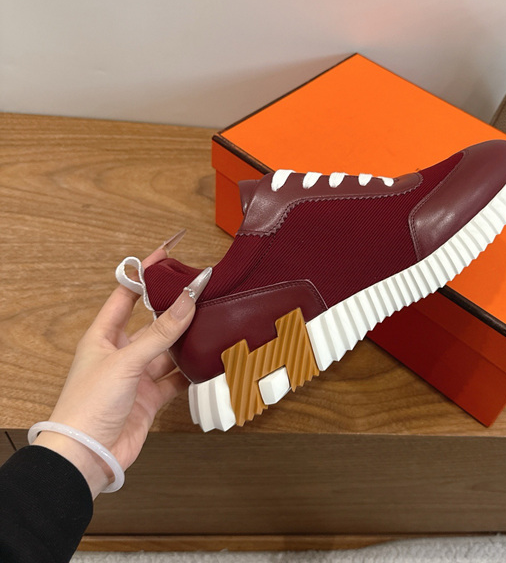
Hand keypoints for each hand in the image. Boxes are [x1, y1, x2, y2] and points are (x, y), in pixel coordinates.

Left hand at [33, 240, 209, 498]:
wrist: (87, 456)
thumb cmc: (89, 405)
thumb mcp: (126, 362)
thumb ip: (160, 333)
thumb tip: (187, 300)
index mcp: (104, 336)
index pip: (125, 295)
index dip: (145, 274)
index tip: (166, 256)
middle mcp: (121, 352)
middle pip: (153, 322)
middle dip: (175, 308)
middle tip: (201, 292)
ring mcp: (137, 376)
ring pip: (168, 350)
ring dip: (187, 340)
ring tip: (212, 323)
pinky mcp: (151, 398)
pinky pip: (177, 378)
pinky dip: (192, 371)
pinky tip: (209, 362)